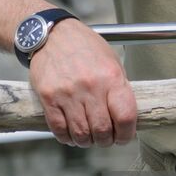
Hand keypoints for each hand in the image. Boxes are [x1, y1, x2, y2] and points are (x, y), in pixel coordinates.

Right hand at [28, 21, 136, 146]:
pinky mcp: (49, 97)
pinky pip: (58, 128)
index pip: (125, 117)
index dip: (127, 134)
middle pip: (103, 130)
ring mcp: (68, 93)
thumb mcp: (111, 61)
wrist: (52, 34)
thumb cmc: (84, 46)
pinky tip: (70, 134)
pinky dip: (66, 137)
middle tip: (104, 138)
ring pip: (81, 133)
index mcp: (111, 77)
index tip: (124, 136)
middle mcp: (91, 86)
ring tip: (87, 137)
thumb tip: (126, 116)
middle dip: (106, 141)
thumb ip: (119, 88)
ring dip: (86, 141)